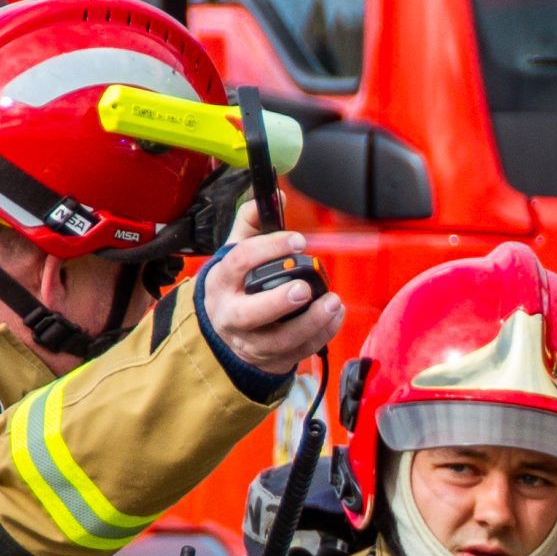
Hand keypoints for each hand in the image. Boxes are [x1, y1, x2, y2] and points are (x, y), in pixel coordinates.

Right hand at [200, 234, 343, 375]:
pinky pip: (299, 351)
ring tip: (332, 302)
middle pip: (249, 313)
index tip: (298, 240)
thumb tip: (278, 196)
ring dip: (310, 323)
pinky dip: (322, 334)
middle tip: (304, 288)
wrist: (225, 331)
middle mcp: (231, 315)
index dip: (268, 248)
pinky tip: (335, 315)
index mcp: (222, 282)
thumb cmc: (236, 284)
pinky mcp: (272, 359)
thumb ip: (253, 221)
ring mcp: (251, 342)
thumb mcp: (235, 251)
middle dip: (278, 301)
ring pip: (280, 340)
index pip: (239, 262)